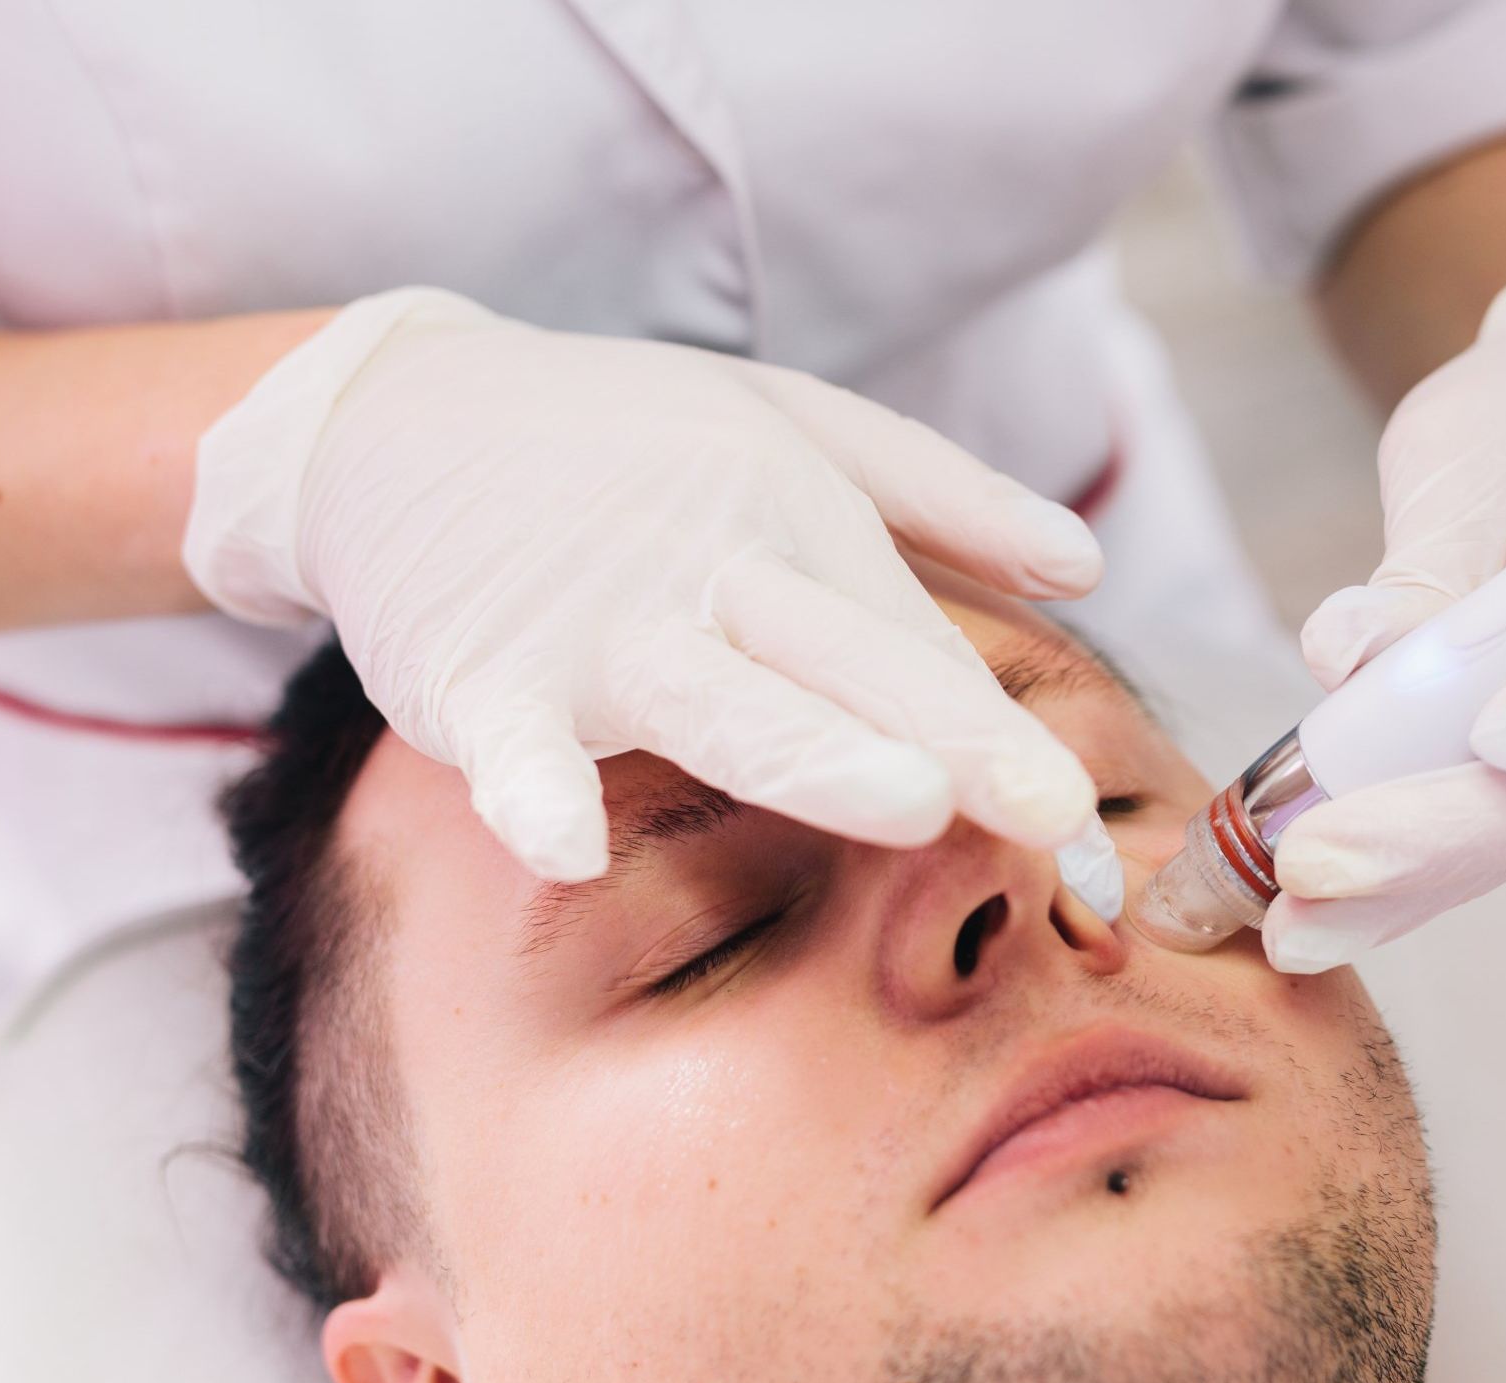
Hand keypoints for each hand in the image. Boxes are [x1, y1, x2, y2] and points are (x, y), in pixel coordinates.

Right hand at [186, 288, 1116, 888]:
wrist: (406, 415)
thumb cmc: (627, 443)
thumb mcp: (796, 427)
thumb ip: (946, 498)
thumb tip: (1090, 567)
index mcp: (799, 517)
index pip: (921, 648)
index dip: (1009, 742)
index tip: (1098, 836)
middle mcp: (713, 570)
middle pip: (849, 663)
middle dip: (954, 737)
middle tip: (1054, 808)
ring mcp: (597, 627)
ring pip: (720, 700)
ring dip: (813, 749)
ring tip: (908, 799)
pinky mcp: (482, 675)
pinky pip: (513, 747)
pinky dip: (534, 791)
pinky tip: (567, 844)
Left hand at [1267, 283, 1505, 971]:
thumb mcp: (1483, 450)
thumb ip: (1435, 562)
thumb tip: (1356, 656)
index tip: (1502, 727)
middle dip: (1447, 835)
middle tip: (1322, 862)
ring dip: (1401, 883)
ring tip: (1288, 924)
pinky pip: (1471, 829)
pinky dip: (1386, 874)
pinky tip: (1302, 915)